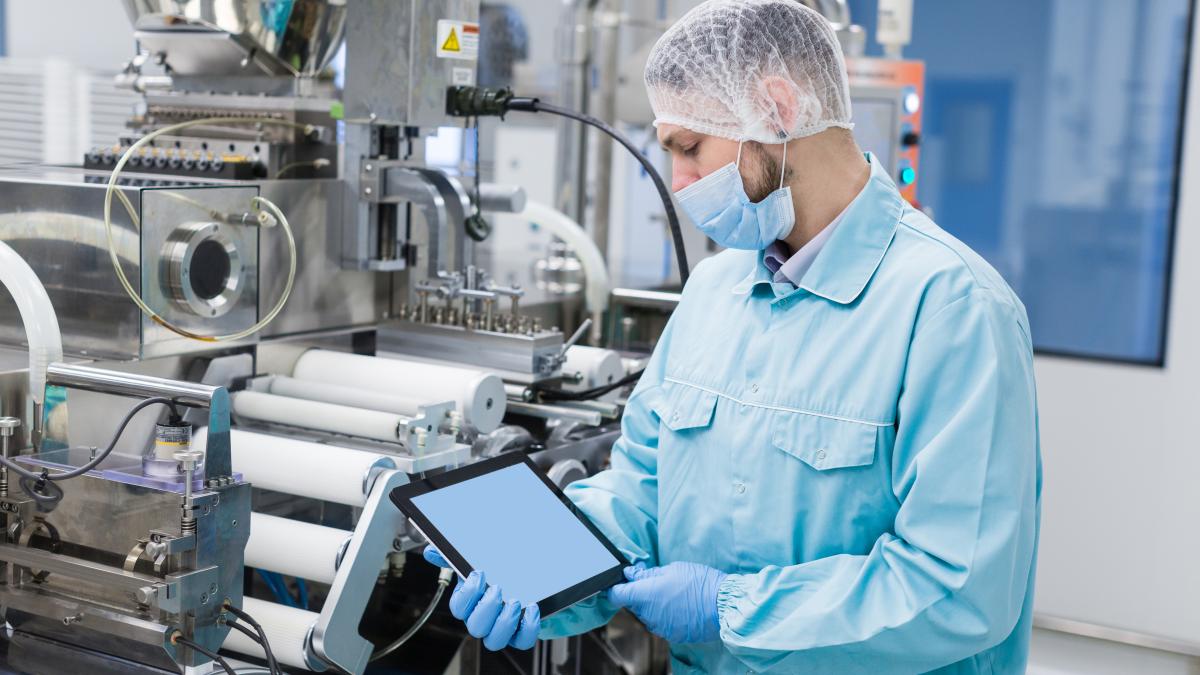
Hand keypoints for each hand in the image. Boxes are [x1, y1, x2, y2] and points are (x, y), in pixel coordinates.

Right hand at [423, 546, 540, 649]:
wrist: (531, 583)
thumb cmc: (500, 574)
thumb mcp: (478, 561)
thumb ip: (456, 557)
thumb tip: (431, 551)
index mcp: (470, 603)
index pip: (458, 607)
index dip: (467, 593)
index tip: (479, 574)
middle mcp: (483, 619)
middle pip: (474, 627)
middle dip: (486, 609)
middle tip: (498, 589)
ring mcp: (501, 629)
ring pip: (494, 641)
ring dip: (504, 623)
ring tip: (514, 602)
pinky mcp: (521, 634)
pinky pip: (522, 641)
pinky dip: (527, 628)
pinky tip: (531, 609)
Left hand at [608, 562, 725, 643]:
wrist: (723, 606)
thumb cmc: (700, 583)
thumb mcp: (673, 569)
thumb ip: (648, 574)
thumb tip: (632, 573)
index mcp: (646, 594)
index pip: (616, 595)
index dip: (615, 588)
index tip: (621, 582)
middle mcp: (649, 614)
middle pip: (632, 604)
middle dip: (639, 593)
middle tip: (656, 580)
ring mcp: (659, 627)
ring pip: (647, 614)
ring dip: (653, 604)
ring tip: (672, 593)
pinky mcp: (671, 635)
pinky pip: (660, 622)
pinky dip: (664, 614)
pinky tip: (680, 605)